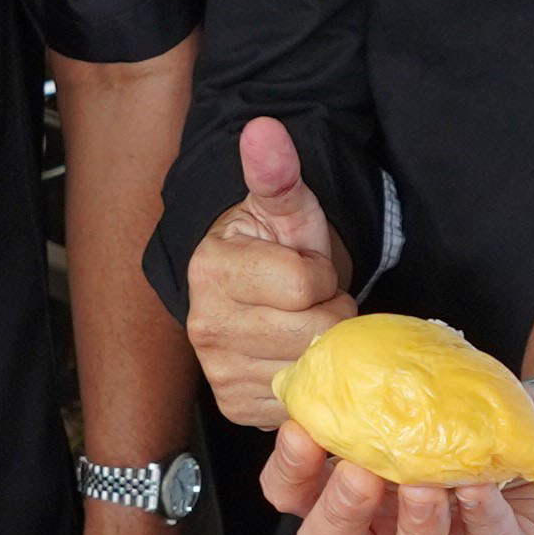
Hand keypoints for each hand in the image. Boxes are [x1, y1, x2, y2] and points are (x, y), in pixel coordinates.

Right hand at [181, 115, 357, 426]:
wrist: (250, 291)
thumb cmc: (274, 246)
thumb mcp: (286, 207)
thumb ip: (278, 171)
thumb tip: (263, 128)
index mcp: (213, 269)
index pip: (308, 283)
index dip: (323, 274)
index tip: (307, 267)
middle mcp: (205, 326)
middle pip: (315, 333)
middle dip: (329, 314)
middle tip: (311, 301)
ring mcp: (218, 373)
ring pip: (314, 370)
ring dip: (322, 351)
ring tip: (302, 325)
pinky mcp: (236, 406)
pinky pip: (300, 401)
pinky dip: (310, 383)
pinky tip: (294, 356)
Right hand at [262, 403, 533, 534]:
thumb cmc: (487, 428)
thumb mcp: (439, 395)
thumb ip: (402, 382)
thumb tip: (360, 353)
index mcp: (355, 497)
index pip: (295, 497)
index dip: (289, 471)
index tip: (302, 429)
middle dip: (338, 513)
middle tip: (360, 470)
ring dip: (409, 532)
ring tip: (423, 487)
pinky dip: (478, 517)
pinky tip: (478, 486)